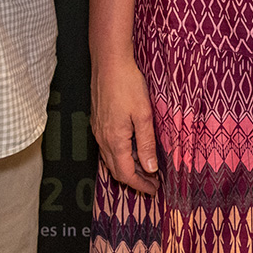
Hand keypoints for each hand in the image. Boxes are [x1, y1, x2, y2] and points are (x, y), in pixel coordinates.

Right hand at [91, 54, 160, 195]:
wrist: (109, 63)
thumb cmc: (127, 85)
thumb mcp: (143, 115)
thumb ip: (146, 143)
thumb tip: (149, 169)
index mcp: (115, 140)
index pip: (125, 173)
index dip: (140, 185)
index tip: (154, 190)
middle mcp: (103, 138)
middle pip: (116, 169)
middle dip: (134, 179)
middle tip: (152, 183)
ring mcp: (98, 129)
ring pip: (111, 158)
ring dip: (127, 167)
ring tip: (145, 168)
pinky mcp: (98, 120)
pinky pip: (108, 146)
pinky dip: (120, 154)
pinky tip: (132, 148)